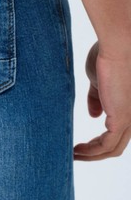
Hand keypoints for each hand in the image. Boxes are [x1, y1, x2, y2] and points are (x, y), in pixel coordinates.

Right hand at [74, 40, 130, 160]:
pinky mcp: (122, 117)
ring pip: (113, 148)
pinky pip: (107, 144)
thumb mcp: (98, 80)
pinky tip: (77, 150)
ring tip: (73, 155)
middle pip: (117, 145)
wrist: (119, 44)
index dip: (100, 140)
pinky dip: (92, 151)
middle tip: (78, 154)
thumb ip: (97, 99)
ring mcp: (130, 118)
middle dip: (96, 152)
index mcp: (128, 106)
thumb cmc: (107, 54)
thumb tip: (94, 115)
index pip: (118, 131)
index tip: (83, 143)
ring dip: (92, 155)